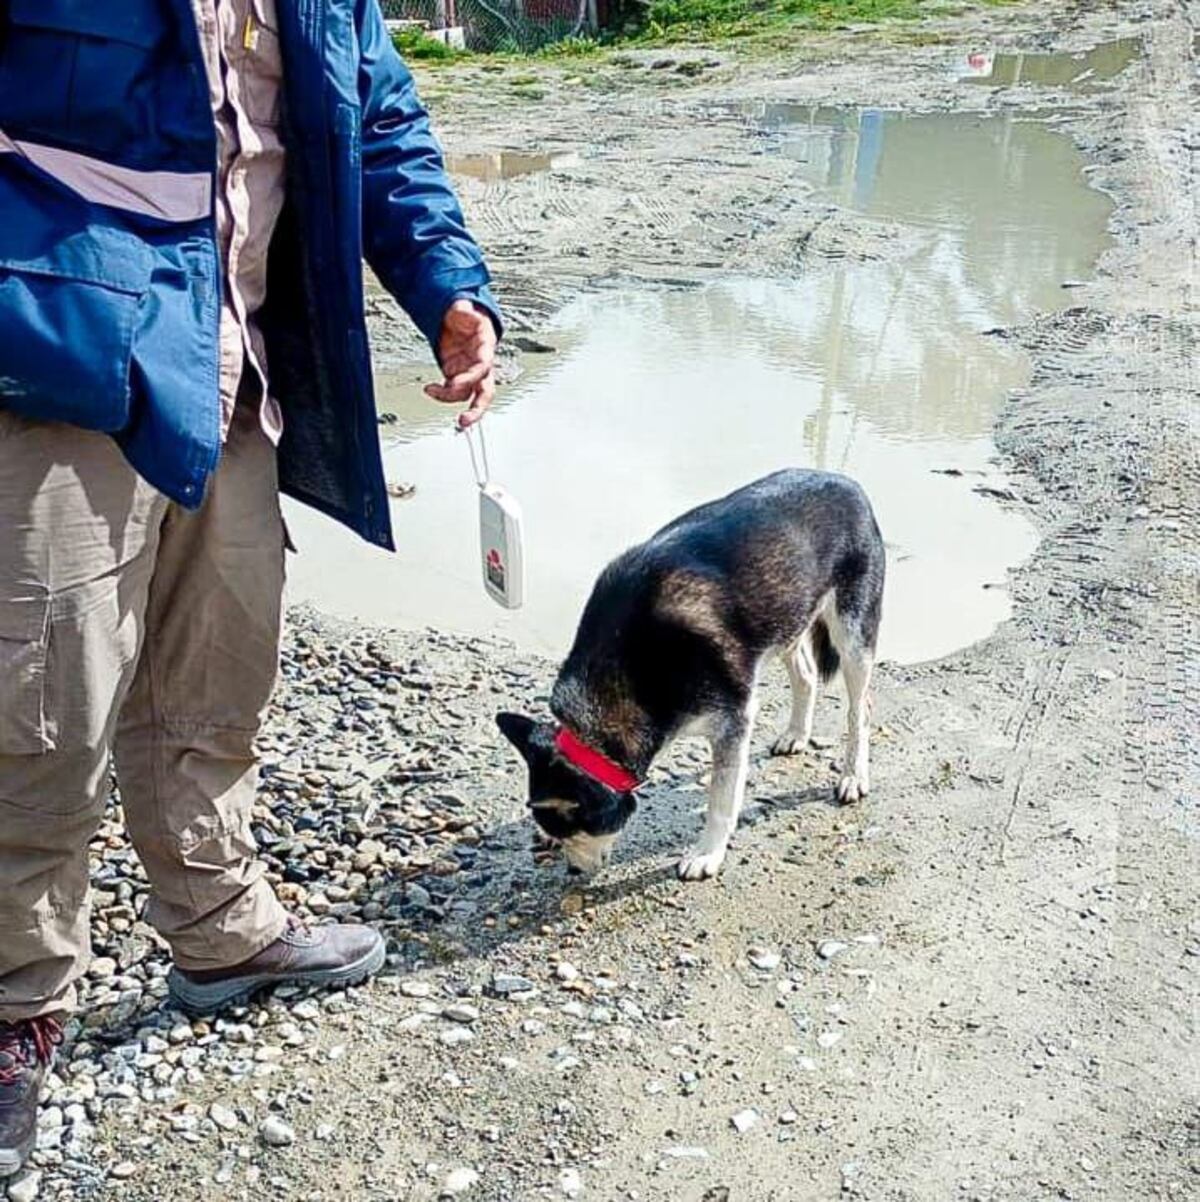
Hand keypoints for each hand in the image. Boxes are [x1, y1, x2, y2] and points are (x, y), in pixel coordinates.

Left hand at [425, 299, 497, 428]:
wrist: (458, 320)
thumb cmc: (464, 315)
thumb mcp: (464, 307)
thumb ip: (463, 309)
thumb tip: (463, 309)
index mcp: (486, 347)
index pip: (484, 365)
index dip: (472, 376)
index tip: (455, 383)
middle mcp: (480, 365)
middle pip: (485, 392)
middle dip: (477, 409)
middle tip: (464, 421)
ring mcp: (469, 373)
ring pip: (465, 394)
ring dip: (449, 398)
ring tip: (430, 391)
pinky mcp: (457, 377)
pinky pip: (452, 392)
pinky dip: (441, 394)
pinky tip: (430, 389)